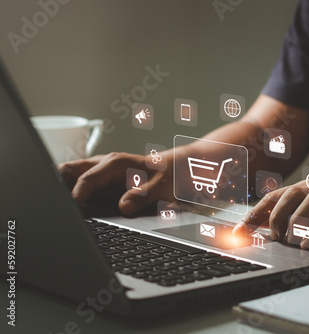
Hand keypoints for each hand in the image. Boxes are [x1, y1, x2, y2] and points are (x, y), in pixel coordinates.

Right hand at [58, 152, 172, 214]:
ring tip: (63, 208)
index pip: (86, 178)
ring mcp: (99, 172)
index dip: (77, 195)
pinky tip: (73, 209)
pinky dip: (72, 195)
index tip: (73, 208)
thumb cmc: (166, 176)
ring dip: (63, 190)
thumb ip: (142, 196)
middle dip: (58, 185)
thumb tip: (124, 206)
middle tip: (59, 205)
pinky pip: (79, 185)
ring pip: (70, 177)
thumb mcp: (160, 187)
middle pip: (69, 171)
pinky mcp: (99, 181)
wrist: (172, 171)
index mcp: (115, 163)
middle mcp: (103, 164)